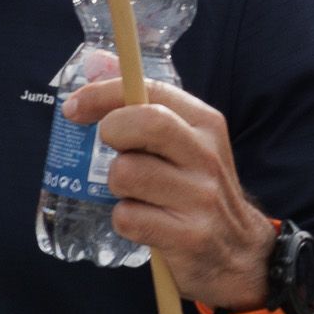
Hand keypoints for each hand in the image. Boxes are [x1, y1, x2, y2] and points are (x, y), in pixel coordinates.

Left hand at [69, 75, 272, 310]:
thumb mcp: (186, 143)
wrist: (239, 253)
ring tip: (134, 193)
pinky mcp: (188, 236)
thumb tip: (96, 60)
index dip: (105, 93)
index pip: (152, 91)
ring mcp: (200, 197)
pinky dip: (125, 220)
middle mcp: (206, 156)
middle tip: (110, 149)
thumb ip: (144, 105)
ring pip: (127, 174)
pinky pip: (128, 218)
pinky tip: (144, 222)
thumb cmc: (198, 191)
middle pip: (146, 123)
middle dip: (111, 131)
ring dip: (116, 186)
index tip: (74, 107)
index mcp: (206, 124)